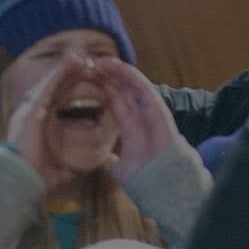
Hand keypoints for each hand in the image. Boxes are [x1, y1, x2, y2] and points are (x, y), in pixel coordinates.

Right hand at [5, 57, 90, 191]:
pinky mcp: (30, 113)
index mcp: (36, 124)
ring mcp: (28, 112)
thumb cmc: (37, 178)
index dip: (68, 87)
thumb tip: (110, 160)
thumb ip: (85, 162)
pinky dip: (58, 75)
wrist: (18, 183)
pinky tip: (70, 64)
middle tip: (85, 62)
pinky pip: (46, 89)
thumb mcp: (66, 168)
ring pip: (48, 84)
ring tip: (78, 57)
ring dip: (63, 70)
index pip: (55, 100)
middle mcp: (30, 114)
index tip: (85, 78)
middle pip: (51, 88)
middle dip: (67, 74)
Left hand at [96, 58, 181, 184]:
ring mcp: (150, 111)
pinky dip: (132, 77)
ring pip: (133, 86)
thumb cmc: (143, 178)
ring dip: (118, 72)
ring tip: (102, 61)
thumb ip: (113, 160)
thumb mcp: (120, 168)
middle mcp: (141, 116)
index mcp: (131, 126)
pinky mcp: (158, 109)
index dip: (105, 89)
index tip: (88, 78)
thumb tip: (106, 160)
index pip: (117, 102)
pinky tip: (119, 67)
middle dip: (109, 77)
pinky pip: (145, 89)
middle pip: (123, 90)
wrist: (160, 186)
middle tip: (91, 64)